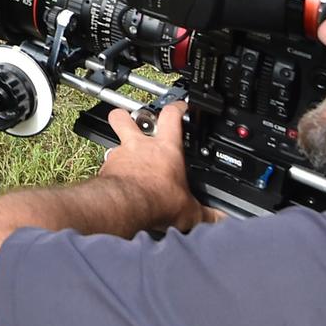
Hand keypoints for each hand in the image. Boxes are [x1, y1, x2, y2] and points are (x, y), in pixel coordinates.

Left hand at [99, 101, 212, 231]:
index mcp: (165, 149)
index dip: (175, 107)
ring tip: (124, 160)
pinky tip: (118, 184)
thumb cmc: (155, 199)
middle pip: (127, 117)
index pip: (171, 116)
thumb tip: (220, 219)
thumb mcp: (188, 210)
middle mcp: (139, 146)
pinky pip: (106, 165)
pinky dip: (111, 172)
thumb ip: (205, 213)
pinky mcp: (106, 169)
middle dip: (128, 116)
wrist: (125, 206)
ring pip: (113, 141)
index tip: (179, 106)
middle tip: (133, 121)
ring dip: (118, 148)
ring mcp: (120, 155)